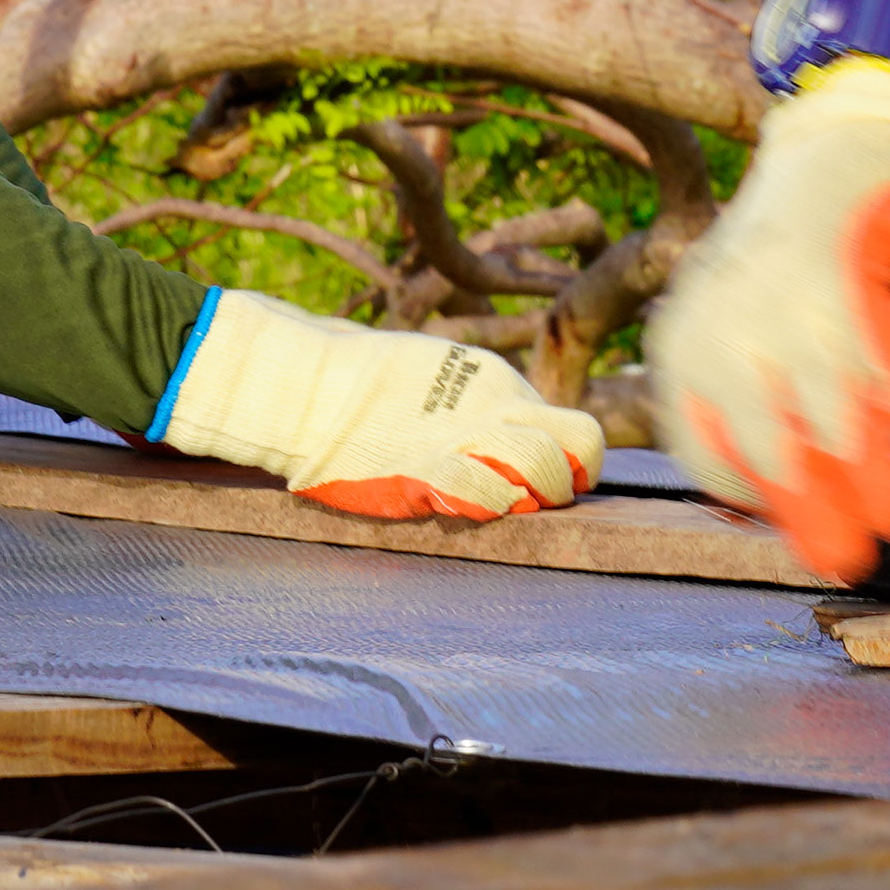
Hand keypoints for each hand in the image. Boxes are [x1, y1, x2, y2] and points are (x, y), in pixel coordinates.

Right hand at [153, 291, 603, 519]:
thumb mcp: (440, 383)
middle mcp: (495, 406)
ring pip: (543, 468)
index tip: (553, 482)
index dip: (575, 461)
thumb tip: (519, 450)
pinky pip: (486, 494)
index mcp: (499, 385)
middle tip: (539, 499)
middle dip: (570, 481)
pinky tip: (466, 504)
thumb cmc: (366, 392)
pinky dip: (490, 506)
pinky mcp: (428, 470)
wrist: (307, 388)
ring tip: (508, 504)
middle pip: (582, 444)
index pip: (576, 427)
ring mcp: (464, 437)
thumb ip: (480, 411)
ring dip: (538, 496)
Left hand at [641, 60, 889, 580]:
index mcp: (681, 342)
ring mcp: (779, 301)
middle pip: (770, 446)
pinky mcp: (840, 276)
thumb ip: (743, 395)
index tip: (799, 533)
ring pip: (836, 415)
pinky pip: (885, 366)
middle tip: (854, 557)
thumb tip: (764, 498)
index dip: (757, 501)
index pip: (706, 450)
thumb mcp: (737, 318)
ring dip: (879, 474)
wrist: (831, 140)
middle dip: (818, 509)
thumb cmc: (787, 248)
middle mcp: (720, 326)